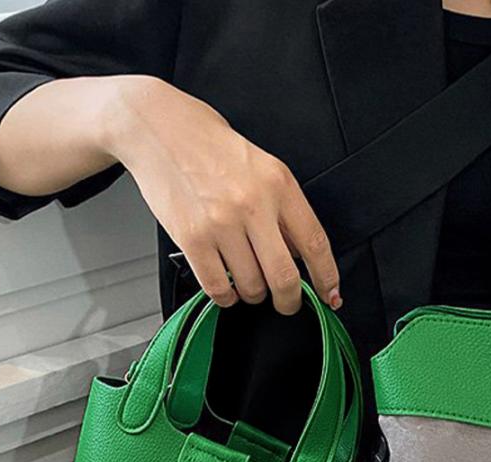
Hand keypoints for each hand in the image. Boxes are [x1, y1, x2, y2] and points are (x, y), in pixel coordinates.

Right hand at [105, 76, 340, 313]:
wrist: (159, 129)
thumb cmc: (213, 149)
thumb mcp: (263, 168)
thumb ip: (284, 211)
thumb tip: (303, 258)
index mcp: (279, 184)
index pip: (316, 243)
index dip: (327, 278)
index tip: (331, 296)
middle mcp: (253, 204)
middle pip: (285, 277)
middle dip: (290, 301)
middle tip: (287, 304)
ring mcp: (221, 223)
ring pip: (252, 286)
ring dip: (254, 295)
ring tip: (249, 283)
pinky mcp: (192, 237)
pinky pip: (218, 288)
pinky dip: (227, 297)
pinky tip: (228, 288)